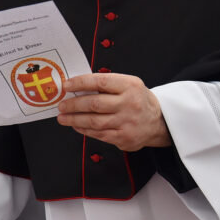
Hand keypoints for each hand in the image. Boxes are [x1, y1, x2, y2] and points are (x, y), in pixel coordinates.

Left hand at [57, 73, 171, 150]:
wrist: (158, 121)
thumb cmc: (137, 100)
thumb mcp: (128, 85)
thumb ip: (107, 84)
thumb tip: (77, 87)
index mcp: (130, 86)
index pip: (100, 82)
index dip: (80, 83)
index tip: (67, 85)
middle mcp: (129, 103)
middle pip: (94, 103)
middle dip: (73, 104)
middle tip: (62, 105)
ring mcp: (126, 122)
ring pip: (94, 121)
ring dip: (74, 119)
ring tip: (63, 117)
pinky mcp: (123, 137)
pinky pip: (98, 134)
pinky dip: (84, 130)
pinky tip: (76, 126)